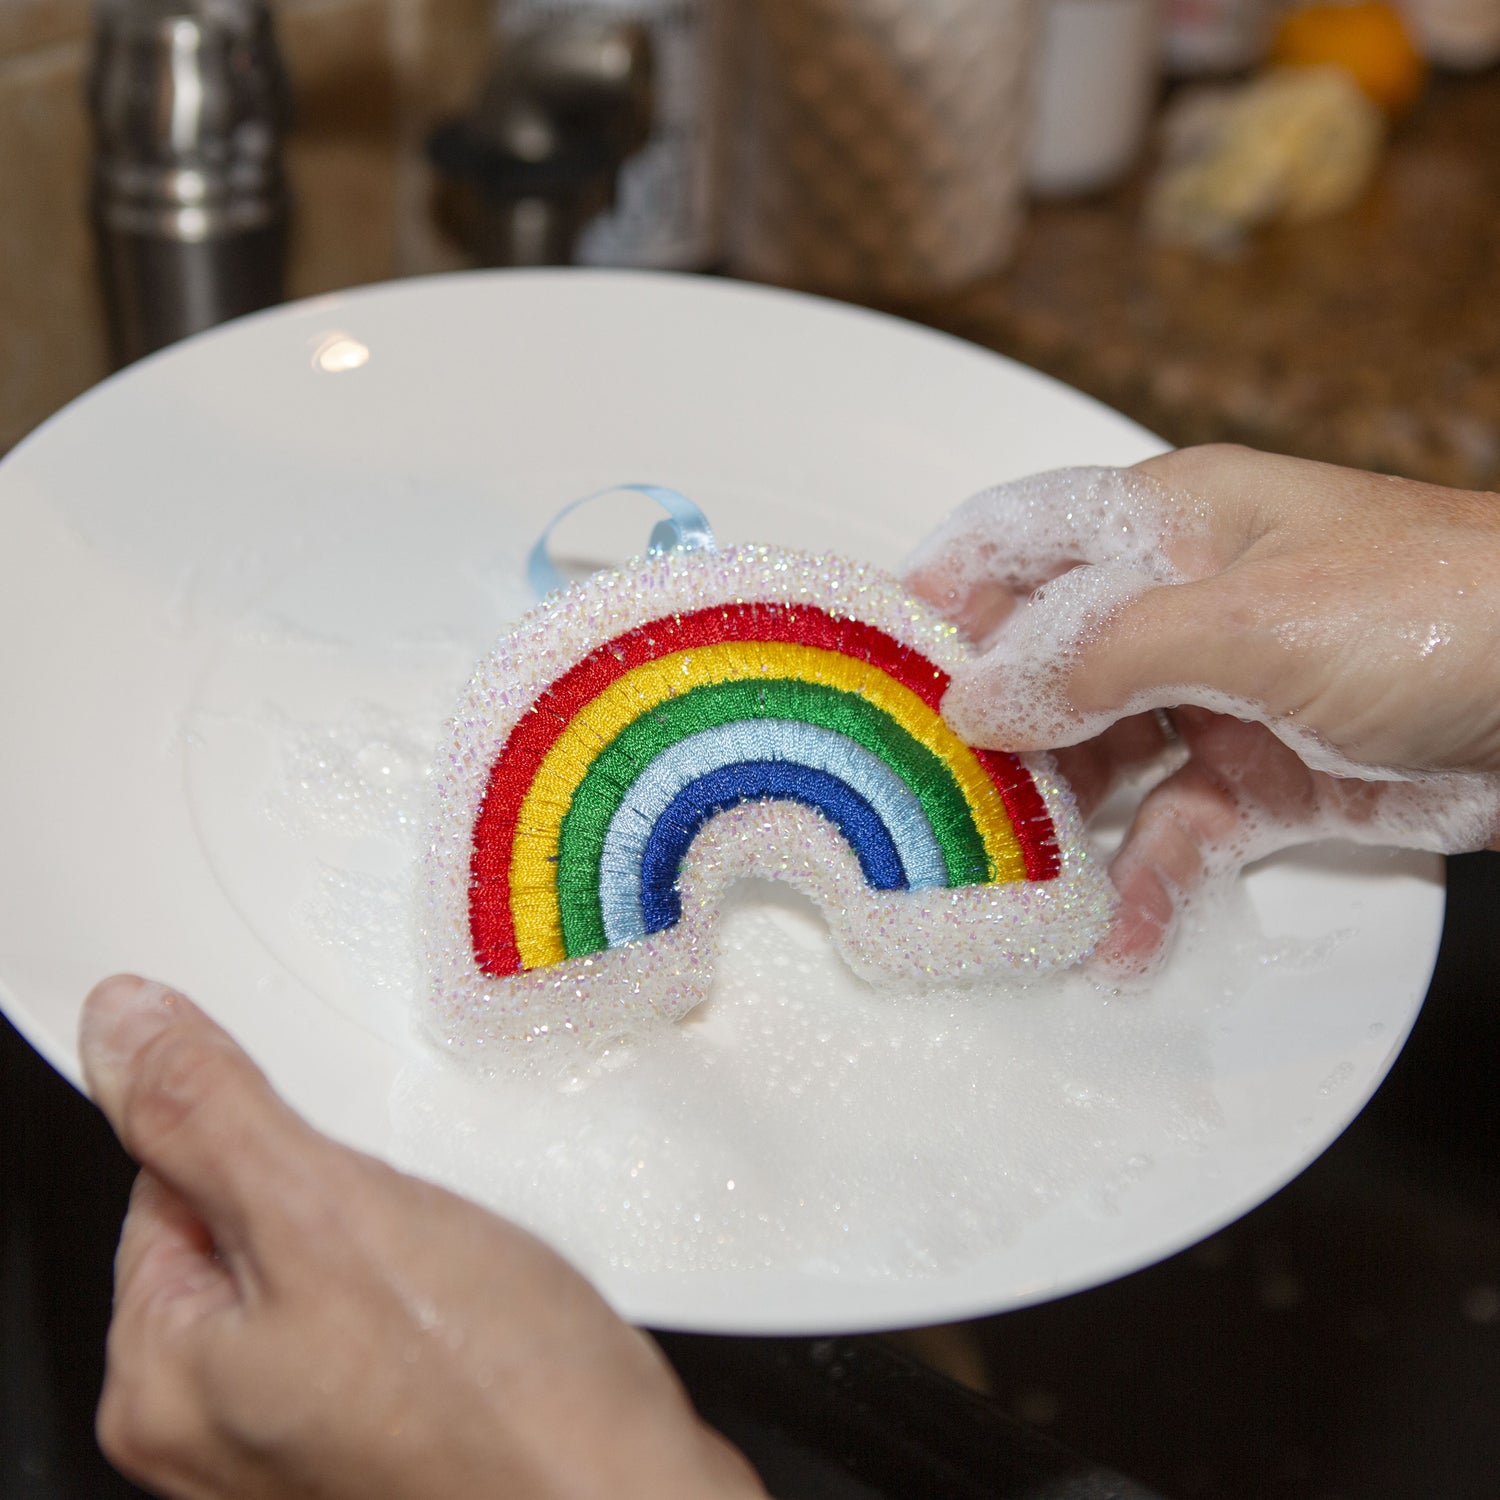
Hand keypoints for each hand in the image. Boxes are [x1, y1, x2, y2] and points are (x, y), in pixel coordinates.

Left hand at [80, 975, 764, 1499]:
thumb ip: (208, 1113)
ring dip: (391, 1235)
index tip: (328, 1143)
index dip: (260, 1139)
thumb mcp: (325, 1212)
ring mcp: (300, 1447)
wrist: (622, 1494)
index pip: (167, 1185)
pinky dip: (430, 1289)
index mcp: (165, 1382)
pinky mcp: (385, 1444)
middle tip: (406, 1215)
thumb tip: (126, 1029)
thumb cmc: (493, 1402)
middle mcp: (214, 1433)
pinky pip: (383, 1322)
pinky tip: (479, 1300)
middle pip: (250, 1231)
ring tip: (453, 1261)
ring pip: (329, 1271)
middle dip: (335, 1191)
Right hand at [905, 446, 1499, 970]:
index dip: (937, 591)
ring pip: (1096, 761)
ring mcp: (1214, 698)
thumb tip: (975, 699)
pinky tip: (1113, 938)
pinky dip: (1142, 885)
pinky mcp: (1259, 781)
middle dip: (982, 735)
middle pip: (1039, 665)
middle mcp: (1175, 608)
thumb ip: (1097, 656)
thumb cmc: (1430, 608)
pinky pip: (1173, 835)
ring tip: (1006, 892)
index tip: (870, 667)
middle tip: (923, 807)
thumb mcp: (1246, 622)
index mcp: (1164, 526)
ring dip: (1053, 826)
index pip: (1015, 539)